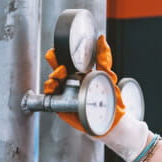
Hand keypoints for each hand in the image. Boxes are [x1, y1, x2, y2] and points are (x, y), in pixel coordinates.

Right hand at [43, 35, 150, 161]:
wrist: (112, 122)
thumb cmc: (112, 99)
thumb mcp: (108, 76)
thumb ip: (104, 59)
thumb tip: (101, 39)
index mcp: (81, 74)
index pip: (67, 61)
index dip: (60, 54)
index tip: (57, 49)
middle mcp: (72, 82)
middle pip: (57, 69)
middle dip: (53, 62)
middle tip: (55, 59)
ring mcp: (66, 93)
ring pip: (52, 82)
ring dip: (52, 77)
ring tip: (59, 75)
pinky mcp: (62, 105)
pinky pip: (51, 96)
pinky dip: (50, 90)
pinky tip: (53, 87)